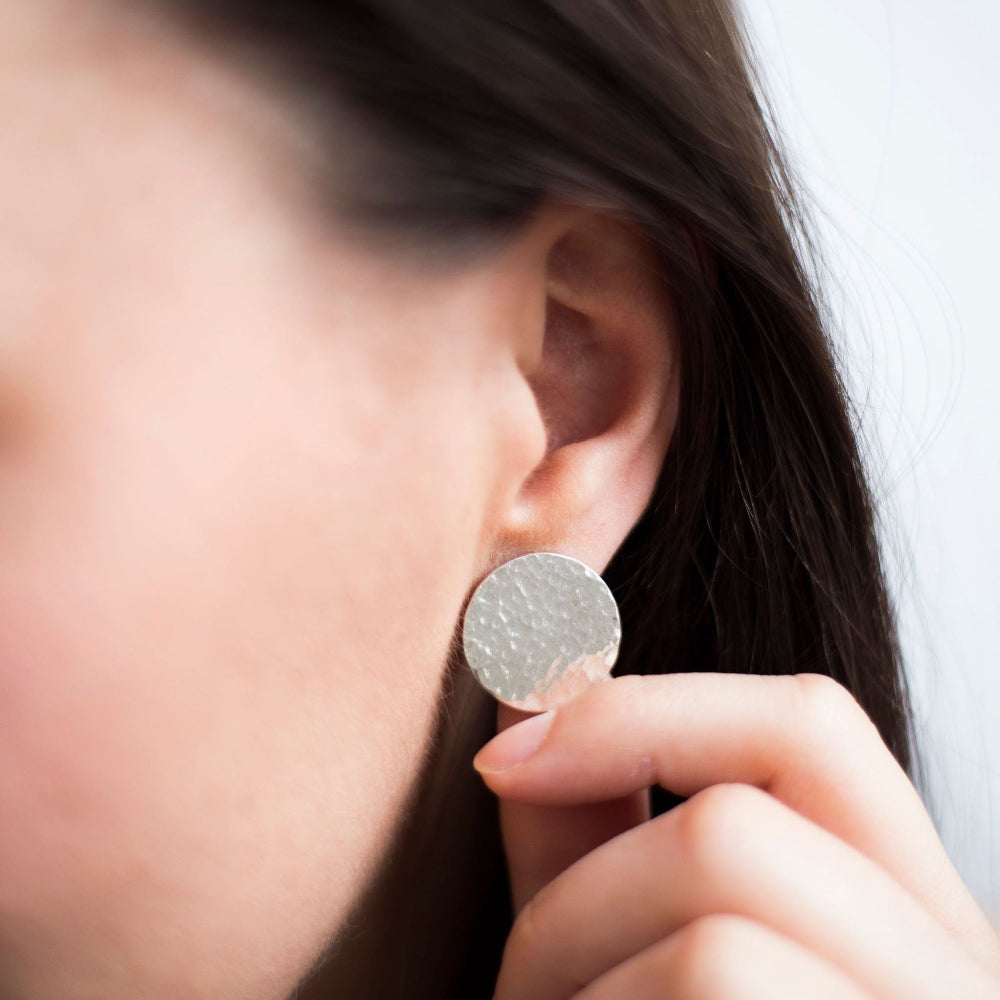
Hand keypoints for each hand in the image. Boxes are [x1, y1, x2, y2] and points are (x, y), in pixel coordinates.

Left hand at [473, 673, 999, 998]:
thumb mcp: (631, 955)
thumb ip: (588, 829)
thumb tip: (530, 681)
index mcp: (912, 918)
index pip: (809, 725)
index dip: (642, 708)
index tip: (502, 752)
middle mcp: (958, 987)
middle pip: (736, 836)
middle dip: (574, 904)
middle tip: (520, 997)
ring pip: (715, 950)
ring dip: (571, 997)